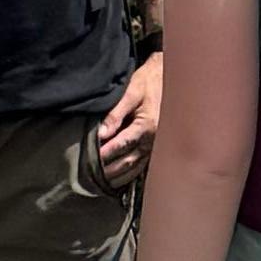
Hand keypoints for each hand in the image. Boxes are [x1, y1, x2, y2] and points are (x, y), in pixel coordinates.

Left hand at [92, 52, 165, 177]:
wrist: (168, 77)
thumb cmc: (148, 82)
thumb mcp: (131, 92)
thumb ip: (116, 113)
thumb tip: (102, 133)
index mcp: (147, 126)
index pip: (122, 144)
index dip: (106, 153)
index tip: (91, 160)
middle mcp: (153, 139)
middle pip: (128, 160)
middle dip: (110, 169)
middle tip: (92, 177)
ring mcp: (156, 144)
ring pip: (135, 166)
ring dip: (118, 175)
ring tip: (102, 183)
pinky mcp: (155, 145)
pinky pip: (141, 164)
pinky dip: (129, 173)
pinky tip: (119, 179)